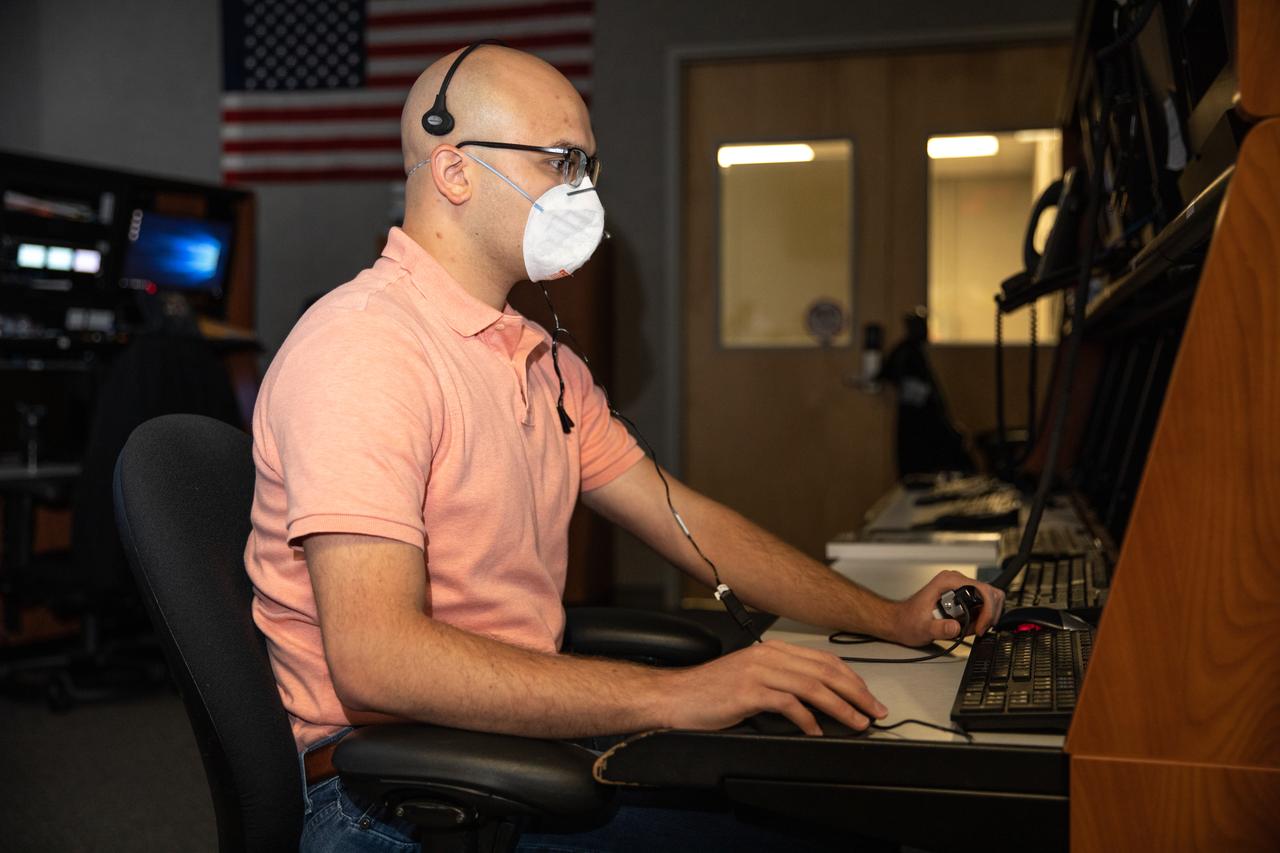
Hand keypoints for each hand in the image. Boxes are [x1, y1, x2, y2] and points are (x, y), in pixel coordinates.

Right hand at [659, 640, 887, 735]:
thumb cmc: (710, 693)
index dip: (852, 679)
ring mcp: (758, 672)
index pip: (823, 660)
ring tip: (857, 723)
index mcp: (772, 651)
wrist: (675, 696)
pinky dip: (808, 719)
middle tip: (874, 711)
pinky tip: (817, 732)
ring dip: (841, 707)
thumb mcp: (750, 680)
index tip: (868, 697)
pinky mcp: (748, 691)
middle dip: (856, 692)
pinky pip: (788, 704)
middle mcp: (768, 656)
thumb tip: (816, 704)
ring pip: (813, 686)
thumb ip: (781, 683)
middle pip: (824, 671)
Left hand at [889, 570, 1004, 645]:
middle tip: (977, 629)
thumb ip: (940, 629)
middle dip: (988, 615)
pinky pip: (982, 604)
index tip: (980, 627)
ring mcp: (960, 587)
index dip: (987, 611)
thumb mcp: (923, 629)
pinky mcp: (962, 596)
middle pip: (991, 593)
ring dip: (985, 617)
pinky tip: (967, 626)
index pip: (982, 589)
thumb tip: (956, 626)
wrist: (900, 621)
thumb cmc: (908, 620)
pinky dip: (980, 618)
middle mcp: (955, 581)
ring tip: (969, 628)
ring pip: (989, 599)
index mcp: (947, 581)